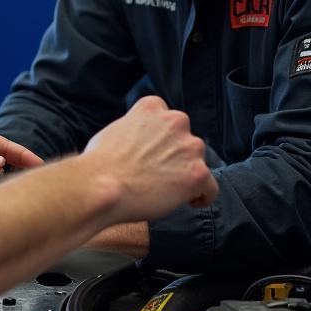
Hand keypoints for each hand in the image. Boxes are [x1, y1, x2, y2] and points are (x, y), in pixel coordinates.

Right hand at [83, 96, 216, 222]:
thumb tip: (138, 143)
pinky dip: (203, 195)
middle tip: (158, 175)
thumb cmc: (99, 164)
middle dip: (175, 156)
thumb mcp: (114, 130)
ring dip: (186, 174)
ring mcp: (189, 147)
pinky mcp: (198, 173)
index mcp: (152, 107)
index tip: (156, 153)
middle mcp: (176, 121)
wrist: (102, 186)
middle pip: (185, 140)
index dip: (163, 139)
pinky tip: (191, 202)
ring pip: (198, 162)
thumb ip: (135, 130)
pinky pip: (211, 187)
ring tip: (167, 191)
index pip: (167, 118)